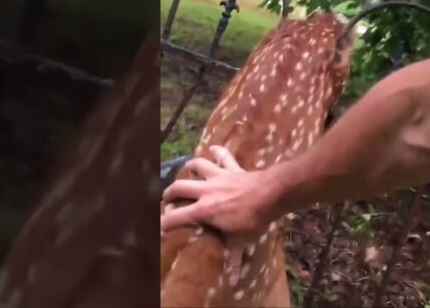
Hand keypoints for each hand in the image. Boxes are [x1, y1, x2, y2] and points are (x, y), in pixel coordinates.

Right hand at [160, 145, 281, 285]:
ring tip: (185, 170)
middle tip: (166, 198)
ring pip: (198, 165)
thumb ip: (234, 259)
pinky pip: (223, 156)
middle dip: (169, 192)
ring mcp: (219, 176)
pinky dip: (218, 151)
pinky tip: (214, 147)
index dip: (164, 222)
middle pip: (179, 187)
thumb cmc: (253, 218)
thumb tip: (233, 282)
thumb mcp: (241, 241)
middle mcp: (206, 190)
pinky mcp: (232, 168)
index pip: (177, 217)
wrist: (271, 193)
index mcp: (204, 210)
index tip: (158, 228)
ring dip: (190, 167)